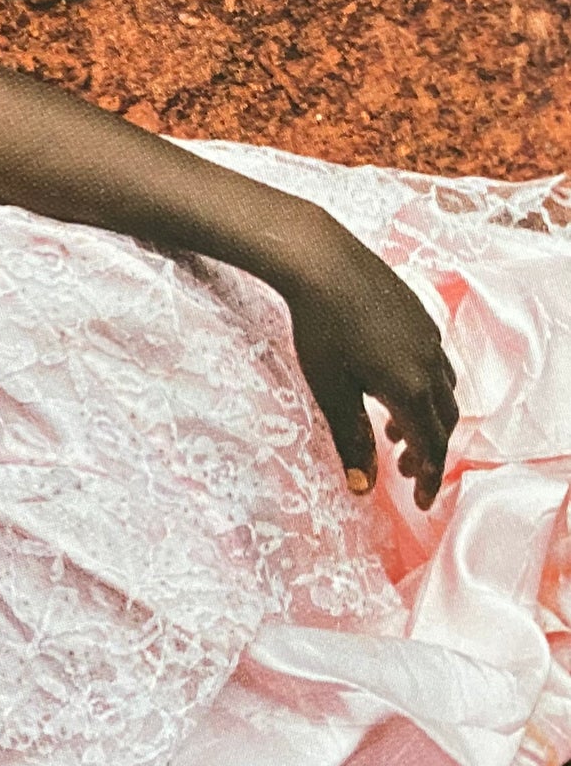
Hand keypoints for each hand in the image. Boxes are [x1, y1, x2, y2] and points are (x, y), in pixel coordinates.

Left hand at [276, 216, 457, 510]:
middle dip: (428, 452)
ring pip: (443, 390)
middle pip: (443, 420)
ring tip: (393, 432)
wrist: (323, 262)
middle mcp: (429, 363)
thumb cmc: (320, 329)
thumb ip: (351, 440)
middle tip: (404, 471)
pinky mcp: (420, 317)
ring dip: (426, 419)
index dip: (427, 478)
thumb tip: (363, 488)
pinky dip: (424, 389)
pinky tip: (393, 386)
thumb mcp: (332, 393)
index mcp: (411, 388)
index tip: (420, 502)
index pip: (430, 446)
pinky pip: (436, 364)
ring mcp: (428, 336)